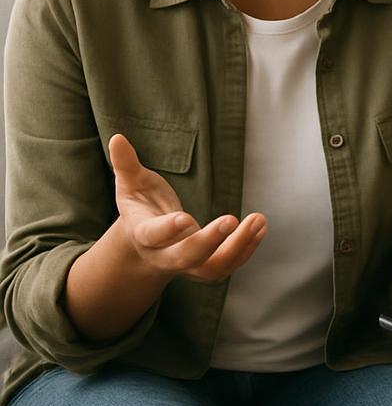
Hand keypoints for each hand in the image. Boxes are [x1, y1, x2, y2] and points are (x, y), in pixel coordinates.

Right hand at [109, 133, 266, 281]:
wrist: (144, 246)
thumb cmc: (141, 206)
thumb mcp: (131, 184)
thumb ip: (126, 165)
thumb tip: (116, 138)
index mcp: (144, 233)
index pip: (154, 235)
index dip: (168, 229)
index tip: (184, 217)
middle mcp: (164, 255)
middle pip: (185, 257)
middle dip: (208, 241)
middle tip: (231, 219)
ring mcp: (186, 265)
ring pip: (212, 268)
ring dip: (238, 247)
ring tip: (258, 220)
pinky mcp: (204, 266)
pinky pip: (227, 265)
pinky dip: (246, 249)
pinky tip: (261, 227)